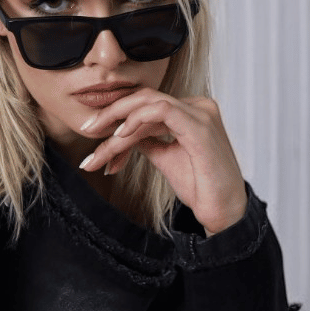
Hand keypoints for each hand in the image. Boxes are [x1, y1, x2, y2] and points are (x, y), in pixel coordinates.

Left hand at [79, 89, 247, 234]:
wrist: (222, 212)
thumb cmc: (200, 186)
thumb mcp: (166, 157)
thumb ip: (148, 140)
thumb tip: (123, 133)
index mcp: (190, 112)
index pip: (147, 105)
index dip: (118, 119)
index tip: (95, 138)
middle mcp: (197, 106)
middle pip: (145, 98)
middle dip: (112, 113)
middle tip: (87, 128)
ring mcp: (200, 113)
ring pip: (148, 104)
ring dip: (118, 120)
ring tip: (98, 138)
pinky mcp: (200, 126)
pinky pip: (162, 110)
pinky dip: (137, 119)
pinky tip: (120, 135)